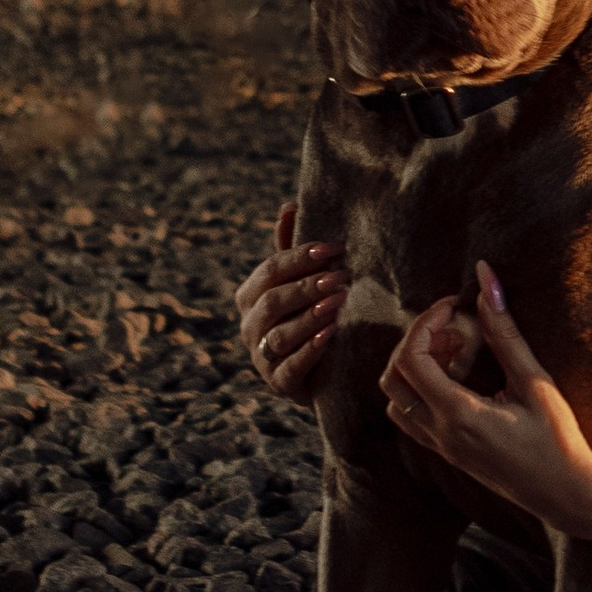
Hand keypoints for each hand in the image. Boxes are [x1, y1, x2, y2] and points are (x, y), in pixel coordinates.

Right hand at [235, 202, 347, 400]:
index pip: (270, 271)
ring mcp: (261, 358)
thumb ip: (293, 250)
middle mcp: (249, 327)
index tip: (334, 247)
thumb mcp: (303, 283)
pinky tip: (331, 335)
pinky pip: (290, 367)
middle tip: (342, 275)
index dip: (300, 257)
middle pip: (273, 301)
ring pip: (280, 334)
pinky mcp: (279, 384)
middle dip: (308, 286)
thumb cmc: (310, 315)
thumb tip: (288, 207)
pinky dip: (310, 350)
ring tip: (340, 301)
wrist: (325, 371)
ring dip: (311, 316)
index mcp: (250, 297)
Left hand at [381, 263, 591, 536]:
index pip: (412, 358)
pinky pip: (412, 416)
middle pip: (393, 377)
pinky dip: (420, 388)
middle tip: (454, 326)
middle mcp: (440, 434)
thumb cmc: (558, 440)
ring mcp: (440, 447)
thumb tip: (486, 282)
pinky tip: (458, 376)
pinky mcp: (448, 453)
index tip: (454, 305)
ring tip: (456, 351)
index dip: (426, 323)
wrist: (566, 494)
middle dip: (416, 341)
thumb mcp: (534, 382)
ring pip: (397, 399)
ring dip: (414, 366)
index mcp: (459, 415)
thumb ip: (504, 332)